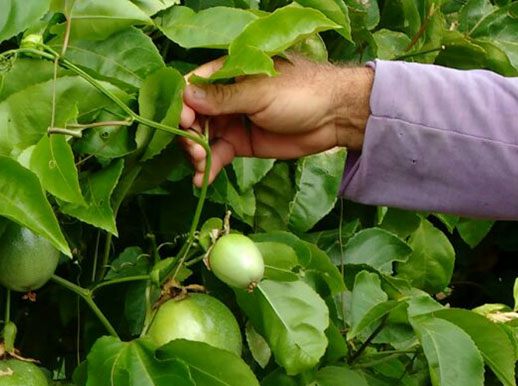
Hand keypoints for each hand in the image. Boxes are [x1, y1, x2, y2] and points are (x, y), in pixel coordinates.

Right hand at [179, 57, 373, 186]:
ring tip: (202, 166)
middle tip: (196, 150)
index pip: (193, 85)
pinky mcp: (240, 144)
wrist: (334, 117)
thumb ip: (222, 98)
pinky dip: (208, 168)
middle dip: (189, 135)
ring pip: (202, 138)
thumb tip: (186, 97)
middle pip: (192, 116)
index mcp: (228, 73)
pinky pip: (217, 155)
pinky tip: (202, 179)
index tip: (183, 121)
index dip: (182, 104)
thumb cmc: (301, 91)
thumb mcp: (259, 92)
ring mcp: (232, 121)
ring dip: (197, 154)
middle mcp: (225, 96)